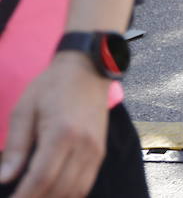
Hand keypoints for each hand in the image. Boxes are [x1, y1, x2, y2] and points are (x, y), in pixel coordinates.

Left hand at [0, 54, 109, 197]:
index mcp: (62, 133)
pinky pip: (85, 184)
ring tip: (33, 196)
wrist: (88, 70)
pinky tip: (52, 193)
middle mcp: (84, 145)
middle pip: (59, 189)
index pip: (41, 178)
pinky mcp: (100, 152)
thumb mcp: (24, 111)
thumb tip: (4, 178)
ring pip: (75, 191)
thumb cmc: (51, 87)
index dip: (24, 197)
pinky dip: (69, 195)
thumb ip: (16, 147)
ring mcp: (96, 150)